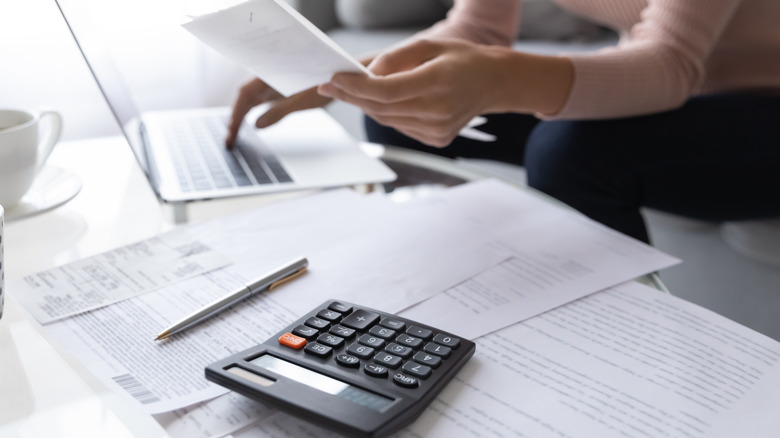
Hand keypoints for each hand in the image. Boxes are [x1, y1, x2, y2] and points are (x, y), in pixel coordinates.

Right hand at [226, 78, 331, 146]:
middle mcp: (267, 76)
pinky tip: (247, 128)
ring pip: (249, 100)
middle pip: (244, 97)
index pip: (246, 93)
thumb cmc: (324, 84)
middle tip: (229, 142)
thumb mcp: (303, 101)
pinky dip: (251, 115)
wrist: (340, 77)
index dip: (236, 112)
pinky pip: (258, 102)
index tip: (232, 129)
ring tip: (233, 139)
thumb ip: (279, 111)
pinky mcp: (276, 91)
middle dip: (234, 119)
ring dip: (240, 118)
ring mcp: (271, 83)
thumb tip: (257, 125)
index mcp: (271, 73)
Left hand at [318, 39, 505, 146]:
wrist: (493, 83)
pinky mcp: (436, 140)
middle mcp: (439, 111)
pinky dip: (387, 114)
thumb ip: (395, 57)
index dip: (356, 87)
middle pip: (382, 108)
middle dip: (352, 96)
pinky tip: (386, 101)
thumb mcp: (429, 45)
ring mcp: (438, 129)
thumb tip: (366, 73)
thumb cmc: (460, 59)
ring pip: (387, 120)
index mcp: (439, 82)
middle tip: (331, 86)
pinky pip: (399, 127)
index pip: (386, 90)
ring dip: (367, 105)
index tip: (333, 79)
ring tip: (353, 90)